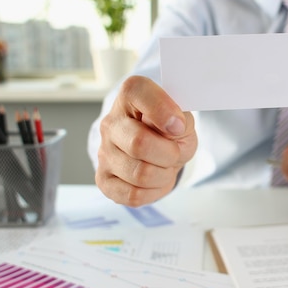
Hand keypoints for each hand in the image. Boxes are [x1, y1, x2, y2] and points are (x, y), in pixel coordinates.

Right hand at [95, 76, 197, 205]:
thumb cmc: (170, 131)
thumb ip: (181, 118)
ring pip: (139, 173)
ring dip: (163, 174)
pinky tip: (155, 180)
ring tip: (165, 166)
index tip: (178, 126)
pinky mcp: (104, 179)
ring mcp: (104, 151)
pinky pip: (133, 194)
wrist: (161, 150)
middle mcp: (111, 122)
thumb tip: (173, 126)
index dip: (164, 111)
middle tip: (174, 152)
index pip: (138, 92)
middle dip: (169, 154)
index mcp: (130, 95)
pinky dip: (153, 191)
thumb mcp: (184, 119)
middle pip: (139, 144)